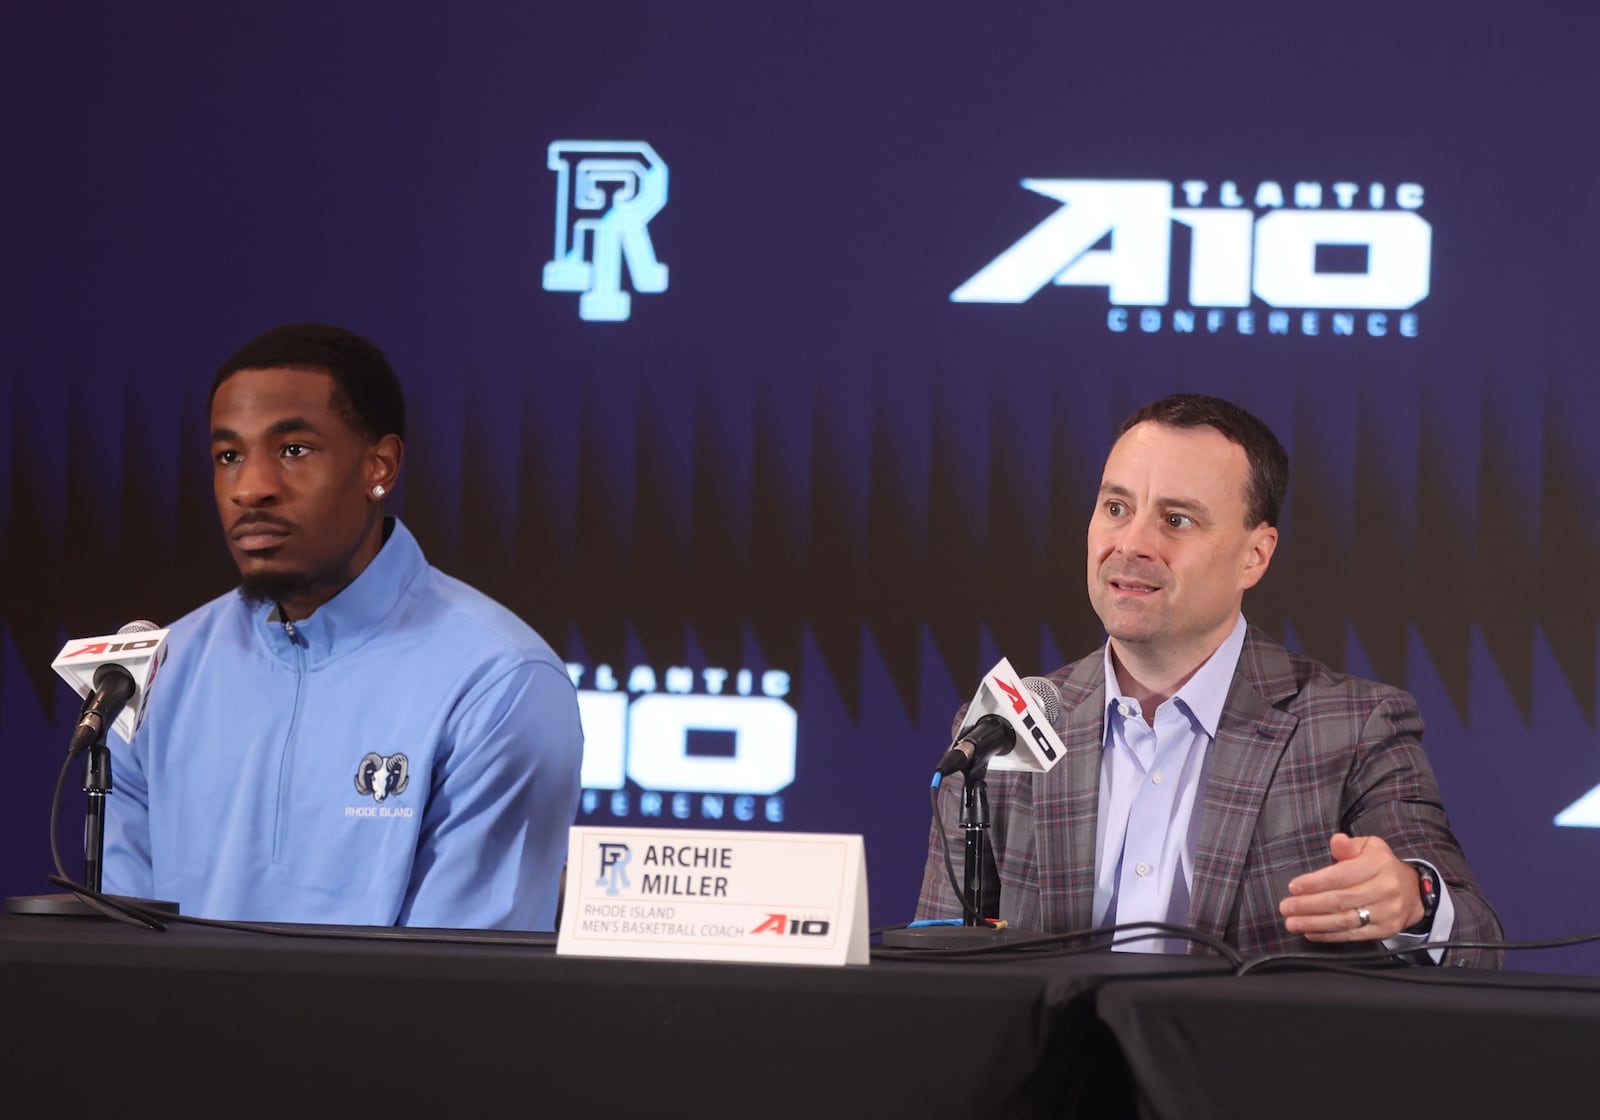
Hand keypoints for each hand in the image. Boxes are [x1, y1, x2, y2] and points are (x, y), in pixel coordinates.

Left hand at [1278, 833, 1424, 941]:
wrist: (1413, 891)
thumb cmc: (1381, 866)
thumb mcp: (1369, 847)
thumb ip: (1348, 846)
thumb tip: (1336, 841)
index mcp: (1379, 865)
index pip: (1341, 876)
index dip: (1315, 883)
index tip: (1293, 887)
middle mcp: (1385, 889)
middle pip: (1340, 900)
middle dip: (1308, 905)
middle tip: (1285, 908)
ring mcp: (1387, 912)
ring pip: (1345, 920)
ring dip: (1314, 923)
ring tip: (1292, 923)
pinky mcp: (1386, 930)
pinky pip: (1353, 935)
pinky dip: (1329, 935)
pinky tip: (1311, 932)